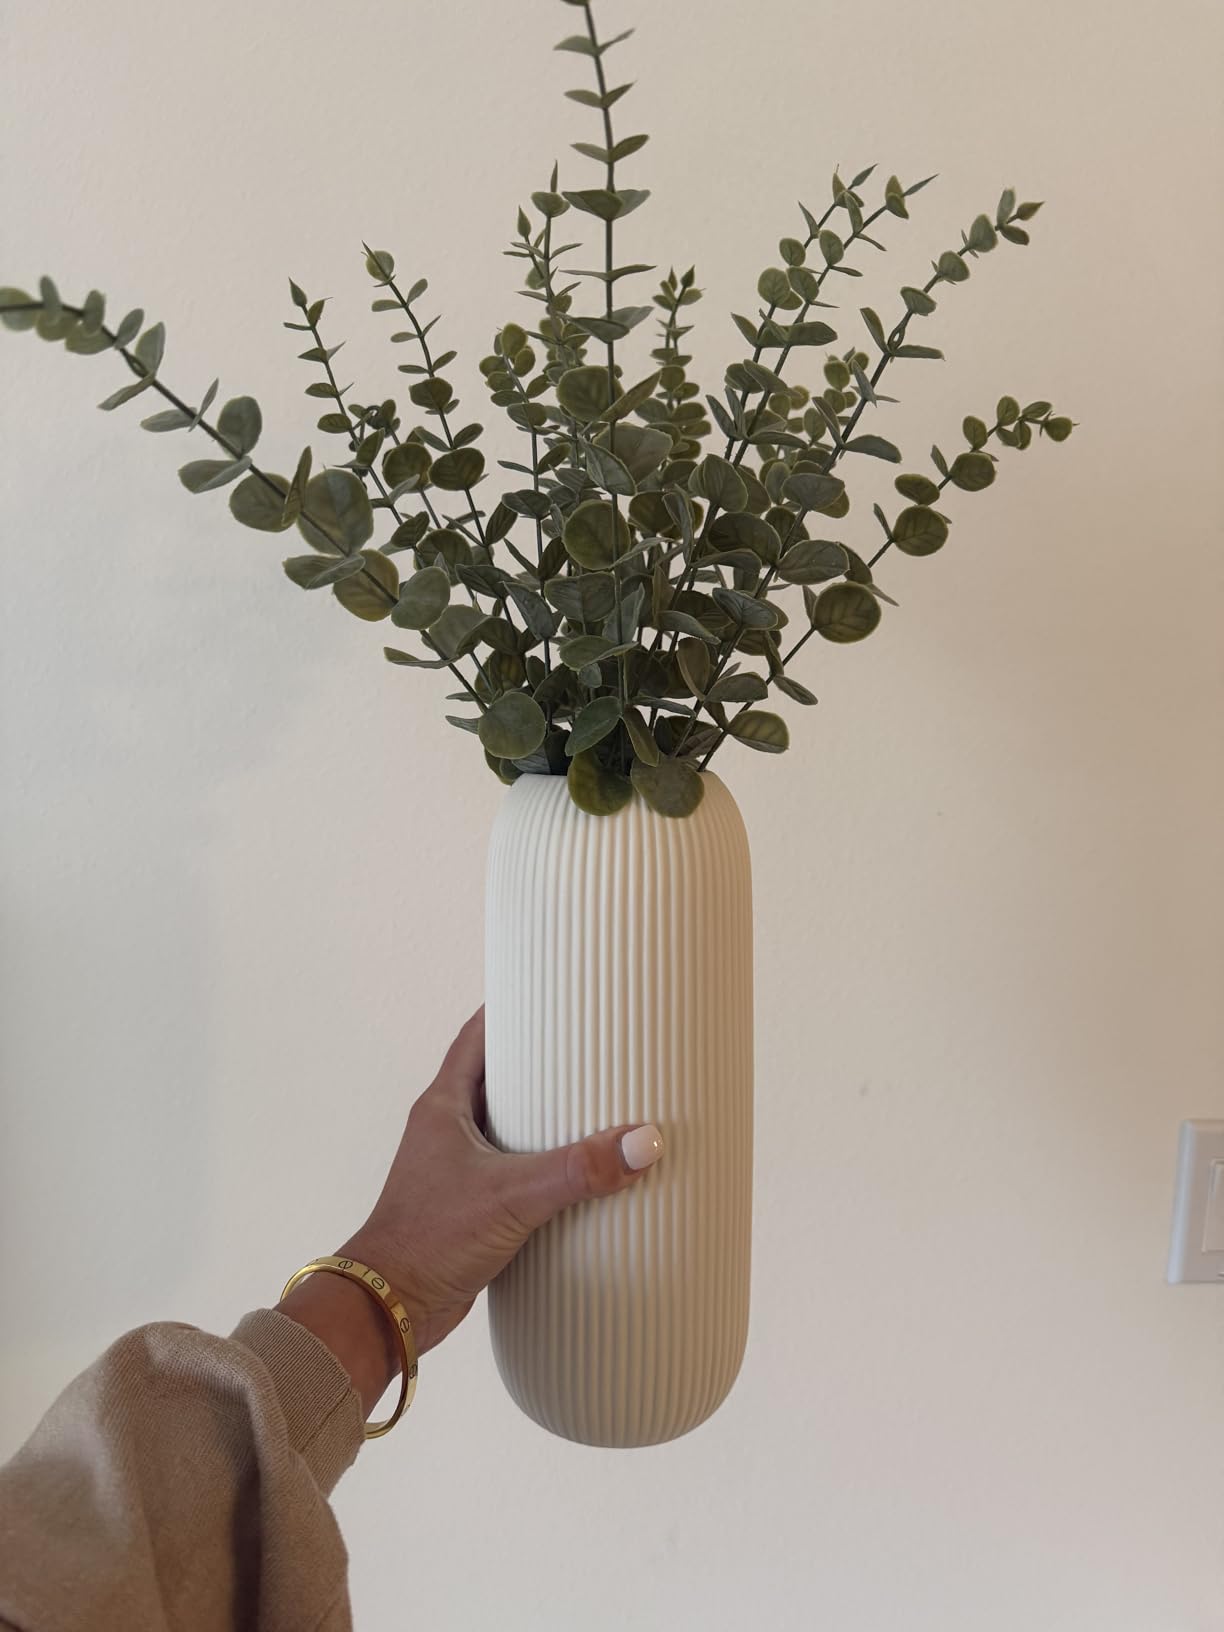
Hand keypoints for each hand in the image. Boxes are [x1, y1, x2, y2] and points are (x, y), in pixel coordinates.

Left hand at [277, 1007, 664, 1415]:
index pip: (475, 1037)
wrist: (389, 1308)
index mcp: (444, 1107)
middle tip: (589, 1049)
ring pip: (506, 1128)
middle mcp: (448, 1131)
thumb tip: (644, 1141)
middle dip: (539, 1064)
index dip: (508, 1009)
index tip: (549, 992)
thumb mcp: (512, 1195)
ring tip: (596, 1106)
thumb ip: (579, 1169)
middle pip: (496, 1079)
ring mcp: (457, 1170)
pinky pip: (513, 1171)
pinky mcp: (471, 1207)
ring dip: (543, 1119)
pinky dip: (543, 1165)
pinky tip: (579, 1174)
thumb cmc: (428, 1239)